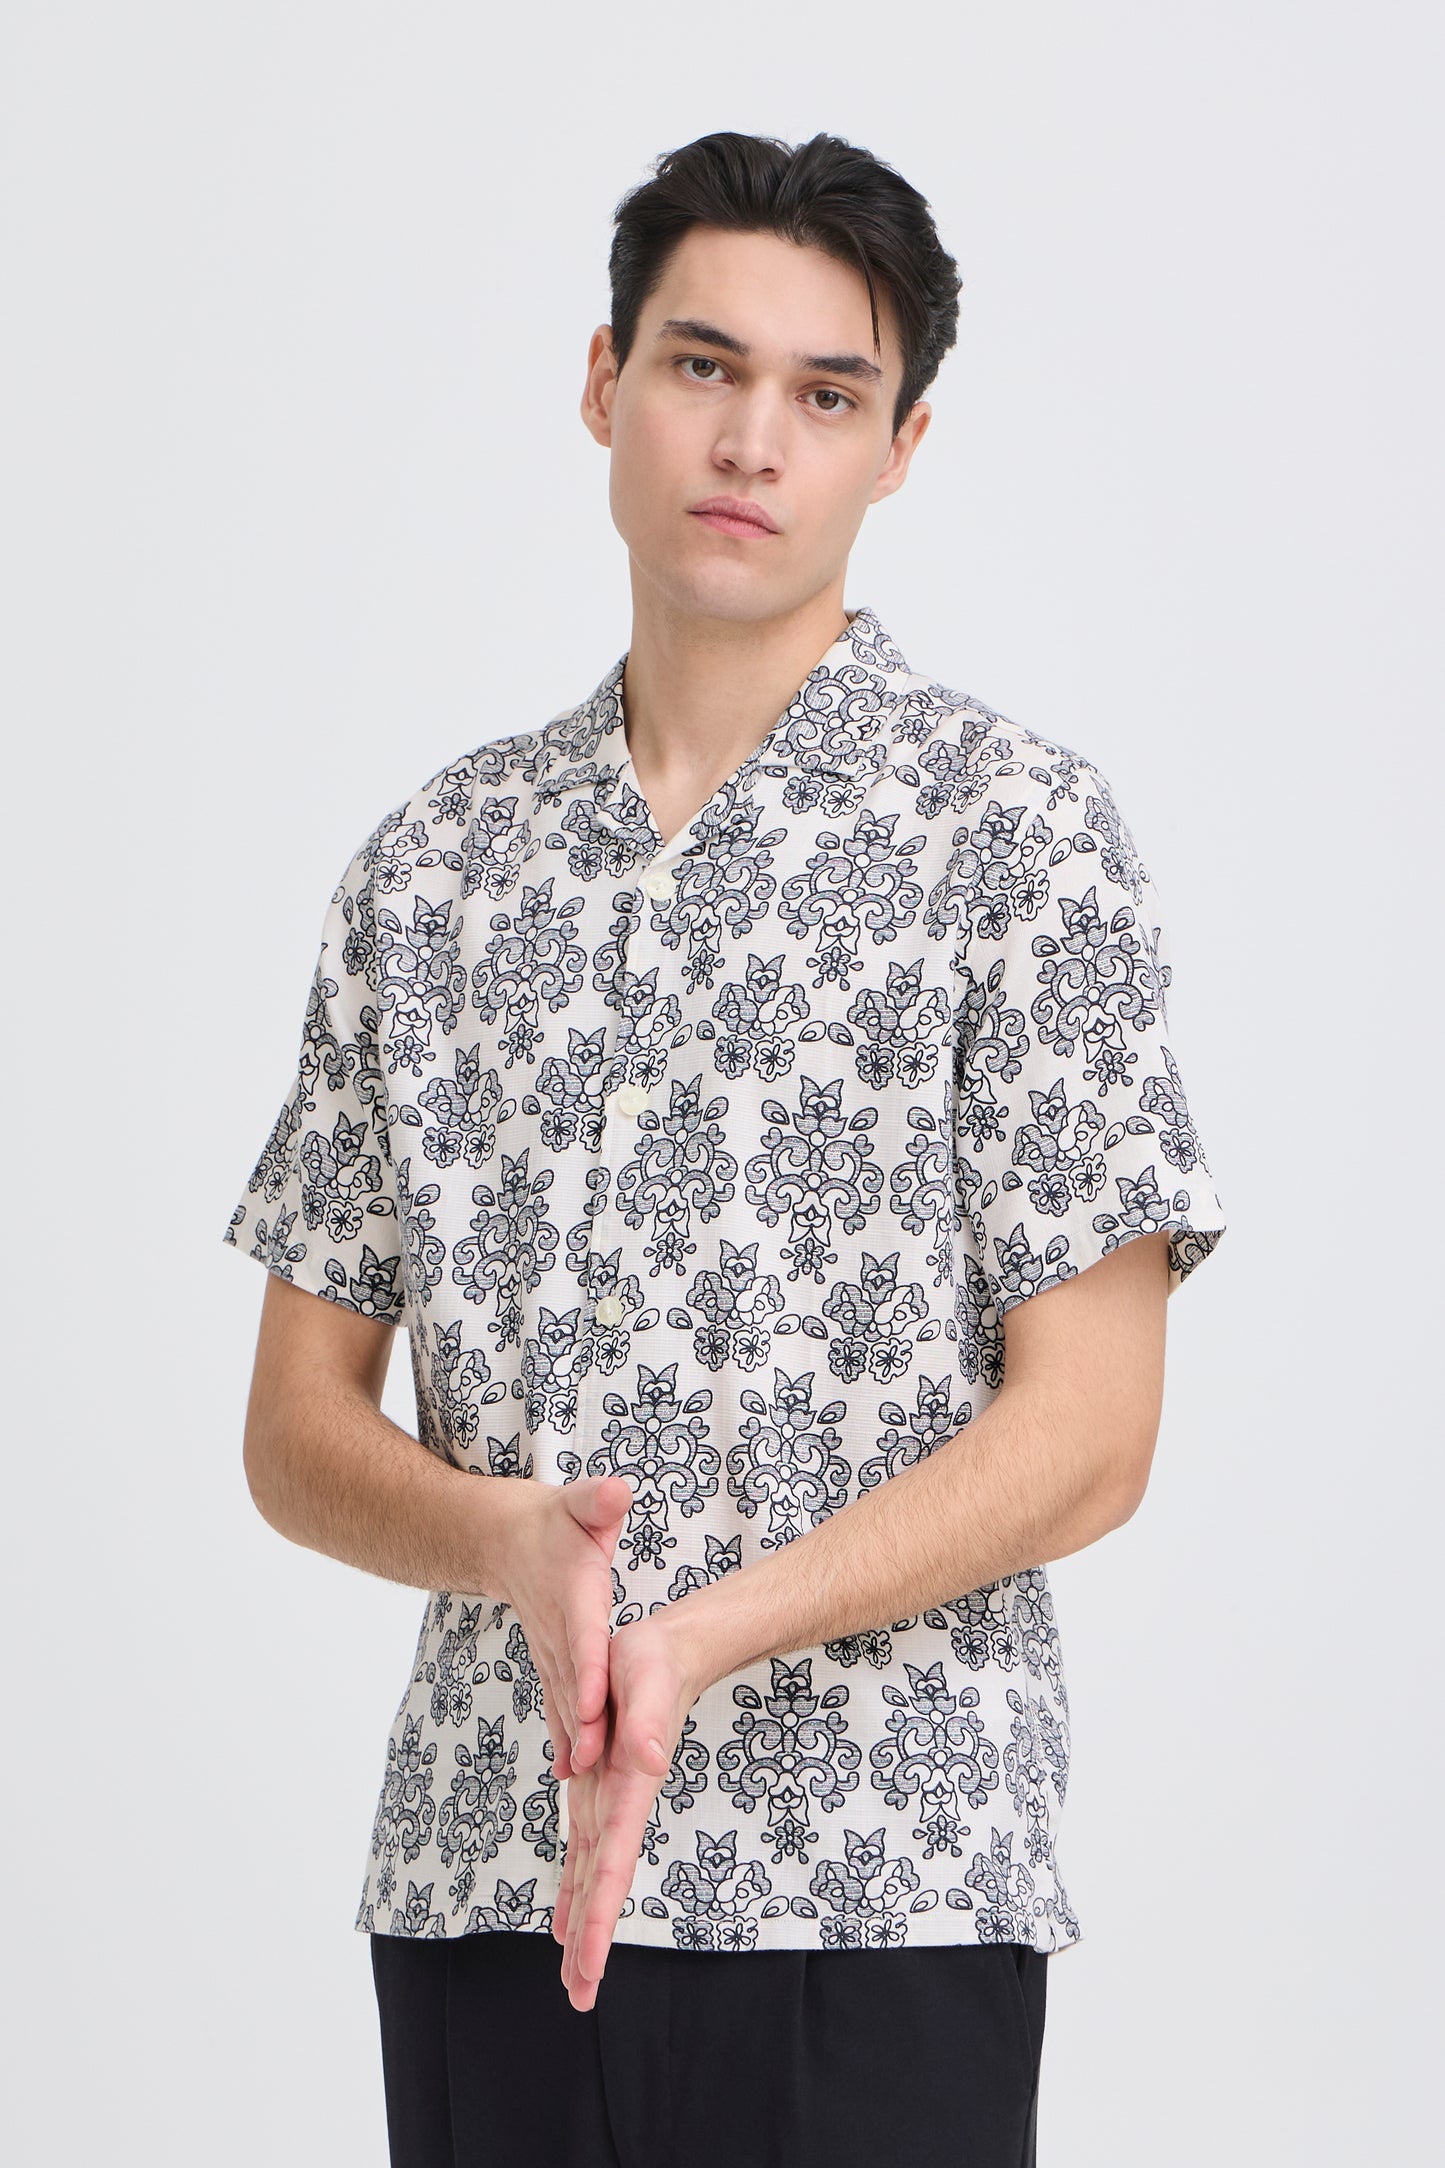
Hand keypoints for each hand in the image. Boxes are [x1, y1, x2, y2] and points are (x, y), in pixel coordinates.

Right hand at [492, 1474, 633, 1784]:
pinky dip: (564, 1736)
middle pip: (572, 1682)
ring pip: (563, 1700)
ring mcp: (552, 1651)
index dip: (587, 1672)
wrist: (509, 1541)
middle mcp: (560, 1631)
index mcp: (574, 1594)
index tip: (590, 1706)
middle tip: (592, 1762)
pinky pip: (559, 1703)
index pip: (582, 1638)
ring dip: (571, 1739)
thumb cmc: (558, 1521)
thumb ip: (597, 1501)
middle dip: (580, 1723)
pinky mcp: (554, 1663)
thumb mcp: (581, 1502)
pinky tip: (570, 1772)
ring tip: (582, 1778)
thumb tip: (614, 1491)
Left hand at [551, 1610, 704, 2010]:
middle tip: (580, 1998)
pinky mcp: (597, 1794)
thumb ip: (646, 1722)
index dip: (600, 1916)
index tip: (590, 1964)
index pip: (612, 1864)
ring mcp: (607, 1804)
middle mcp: (618, 1807)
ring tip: (574, 1978)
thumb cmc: (653, 1662)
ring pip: (591, 1879)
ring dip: (583, 1929)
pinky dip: (576, 1892)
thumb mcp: (645, 1680)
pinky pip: (583, 1854)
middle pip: (602, 1887)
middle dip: (592, 1944)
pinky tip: (567, 1924)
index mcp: (629, 1789)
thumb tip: (647, 1758)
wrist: (667, 1651)